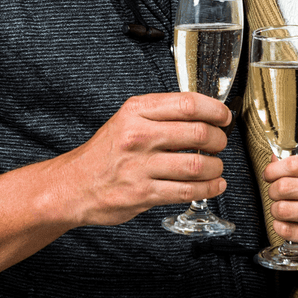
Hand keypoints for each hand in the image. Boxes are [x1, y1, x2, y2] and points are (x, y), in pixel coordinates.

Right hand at [58, 91, 231, 226]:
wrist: (73, 185)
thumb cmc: (105, 152)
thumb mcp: (127, 119)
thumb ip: (161, 113)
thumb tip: (203, 113)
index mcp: (136, 112)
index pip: (187, 104)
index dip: (215, 110)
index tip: (224, 117)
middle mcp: (139, 136)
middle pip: (198, 133)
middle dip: (219, 139)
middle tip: (220, 143)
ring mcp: (141, 166)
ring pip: (197, 165)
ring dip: (216, 167)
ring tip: (216, 166)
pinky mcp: (143, 194)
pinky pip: (187, 191)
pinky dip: (209, 189)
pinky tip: (213, 185)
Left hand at [265, 153, 297, 264]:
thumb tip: (274, 162)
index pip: (293, 164)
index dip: (273, 171)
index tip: (269, 176)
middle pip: (285, 187)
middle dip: (273, 192)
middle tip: (276, 196)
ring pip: (284, 210)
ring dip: (276, 212)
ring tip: (282, 211)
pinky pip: (292, 232)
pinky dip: (282, 228)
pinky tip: (288, 225)